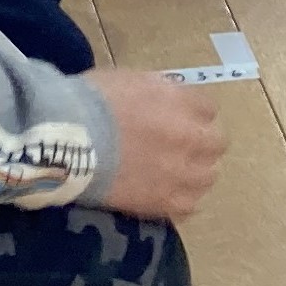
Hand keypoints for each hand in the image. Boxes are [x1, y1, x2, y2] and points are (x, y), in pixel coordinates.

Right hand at [86, 67, 228, 218]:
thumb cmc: (91, 103)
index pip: (208, 108)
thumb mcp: (131, 80)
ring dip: (196, 172)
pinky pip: (189, 205)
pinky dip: (181, 199)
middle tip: (181, 147)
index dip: (192, 114)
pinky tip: (166, 194)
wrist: (68, 142)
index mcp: (181, 101)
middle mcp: (190, 135)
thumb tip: (168, 100)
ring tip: (176, 174)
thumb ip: (160, 91)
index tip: (178, 119)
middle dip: (202, 142)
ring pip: (208, 175)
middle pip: (217, 142)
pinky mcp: (164, 202)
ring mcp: (180, 172)